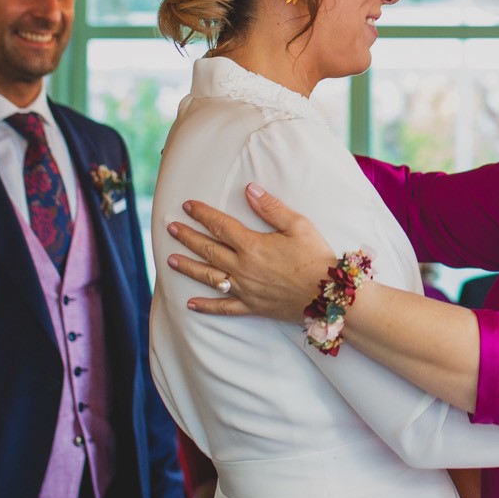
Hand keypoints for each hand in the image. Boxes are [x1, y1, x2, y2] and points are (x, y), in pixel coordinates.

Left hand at [172, 184, 333, 320]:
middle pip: (208, 249)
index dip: (202, 214)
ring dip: (188, 267)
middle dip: (187, 237)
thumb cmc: (316, 258)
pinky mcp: (252, 306)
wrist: (328, 295)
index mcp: (252, 245)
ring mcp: (245, 288)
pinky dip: (206, 306)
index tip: (187, 206)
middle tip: (170, 228)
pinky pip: (224, 307)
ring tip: (170, 260)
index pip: (220, 225)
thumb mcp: (298, 225)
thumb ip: (271, 208)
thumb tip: (250, 190)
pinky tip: (190, 304)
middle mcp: (242, 267)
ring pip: (209, 276)